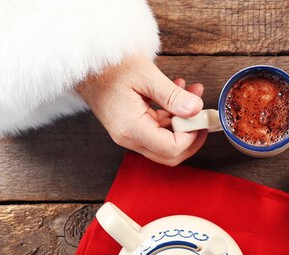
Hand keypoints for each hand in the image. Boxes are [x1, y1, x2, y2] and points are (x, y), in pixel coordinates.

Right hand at [77, 54, 206, 165]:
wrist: (86, 65)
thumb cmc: (109, 67)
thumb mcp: (145, 75)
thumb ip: (172, 96)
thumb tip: (195, 110)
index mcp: (131, 128)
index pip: (171, 148)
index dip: (191, 136)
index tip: (199, 117)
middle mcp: (129, 138)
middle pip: (170, 155)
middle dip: (192, 136)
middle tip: (202, 116)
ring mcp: (130, 136)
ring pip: (166, 143)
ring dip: (184, 121)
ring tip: (192, 91)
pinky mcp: (133, 129)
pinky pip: (159, 131)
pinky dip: (172, 116)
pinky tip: (178, 93)